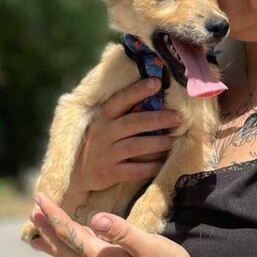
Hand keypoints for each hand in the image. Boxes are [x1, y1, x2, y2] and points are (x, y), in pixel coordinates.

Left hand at [30, 193, 208, 256]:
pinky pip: (80, 256)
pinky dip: (68, 247)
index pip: (69, 232)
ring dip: (52, 240)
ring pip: (68, 254)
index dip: (53, 214)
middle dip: (46, 226)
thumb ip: (122, 232)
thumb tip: (95, 218)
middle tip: (33, 210)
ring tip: (37, 234)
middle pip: (63, 244)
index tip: (39, 197)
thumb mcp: (148, 245)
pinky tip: (70, 243)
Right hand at [71, 77, 181, 191]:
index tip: (157, 82)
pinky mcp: (110, 173)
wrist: (79, 174)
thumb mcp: (104, 125)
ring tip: (172, 141)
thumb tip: (154, 99)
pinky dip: (149, 167)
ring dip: (156, 143)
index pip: (121, 100)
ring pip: (135, 146)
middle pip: (133, 123)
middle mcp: (104, 133)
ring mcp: (106, 154)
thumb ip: (122, 114)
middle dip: (157, 119)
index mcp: (103, 117)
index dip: (138, 91)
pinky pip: (134, 170)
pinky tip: (162, 163)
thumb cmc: (99, 143)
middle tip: (178, 117)